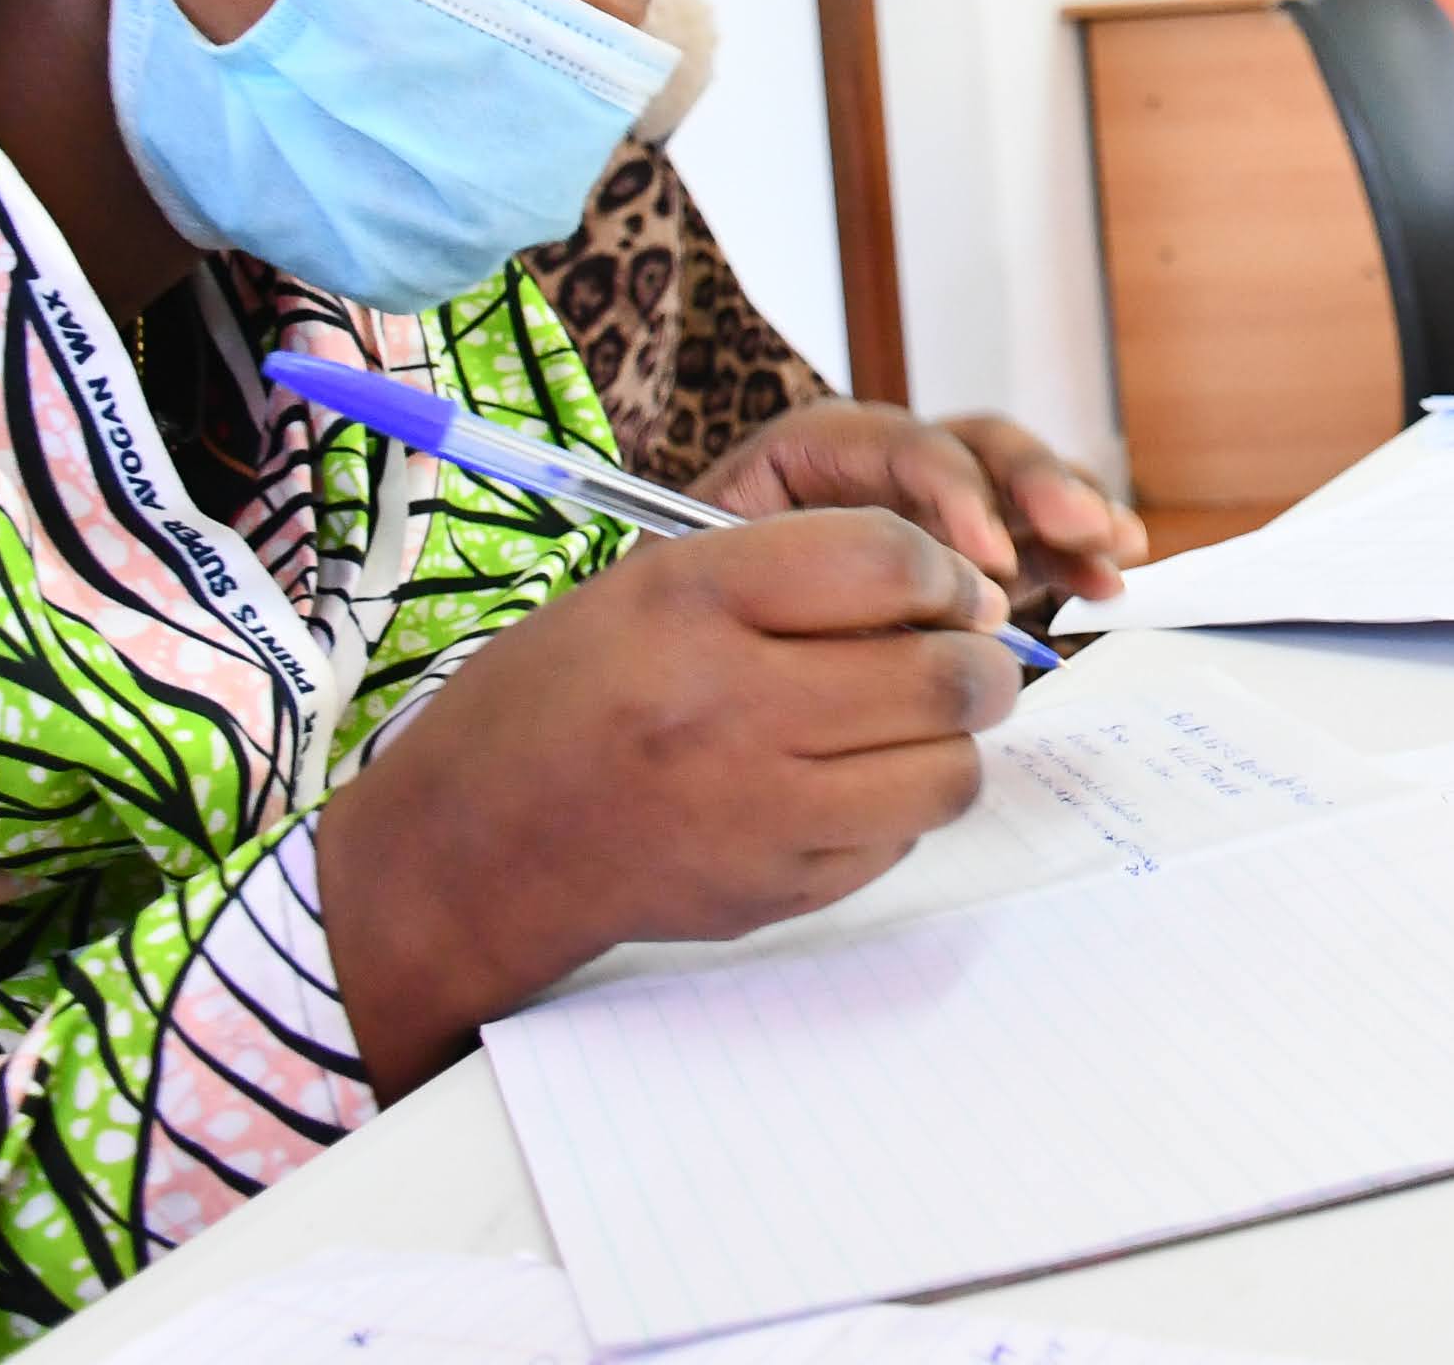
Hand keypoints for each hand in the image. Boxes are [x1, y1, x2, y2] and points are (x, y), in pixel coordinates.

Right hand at [316, 509, 1016, 1095]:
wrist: (472, 848)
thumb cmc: (564, 696)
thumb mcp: (654, 583)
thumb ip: (796, 567)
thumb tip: (954, 589)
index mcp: (691, 602)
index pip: (888, 561)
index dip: (943, 567)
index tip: (947, 582)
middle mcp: (728, 708)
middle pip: (942, 676)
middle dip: (981, 657)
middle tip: (966, 650)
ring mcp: (755, 814)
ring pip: (947, 772)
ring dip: (954, 741)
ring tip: (912, 720)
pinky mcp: (775, 892)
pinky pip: (900, 840)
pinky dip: (899, 806)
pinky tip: (847, 781)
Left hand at [699, 400, 1146, 603]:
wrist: (684, 662)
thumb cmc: (692, 620)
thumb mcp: (735, 592)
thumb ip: (831, 594)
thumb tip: (935, 622)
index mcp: (813, 454)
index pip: (896, 442)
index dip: (951, 489)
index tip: (985, 558)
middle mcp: (885, 466)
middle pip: (973, 445)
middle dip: (1033, 482)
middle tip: (1076, 528)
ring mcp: (936, 504)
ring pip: (1018, 481)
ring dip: (1072, 509)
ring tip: (1116, 547)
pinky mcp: (974, 548)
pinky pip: (1035, 533)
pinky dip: (1075, 551)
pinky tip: (1111, 574)